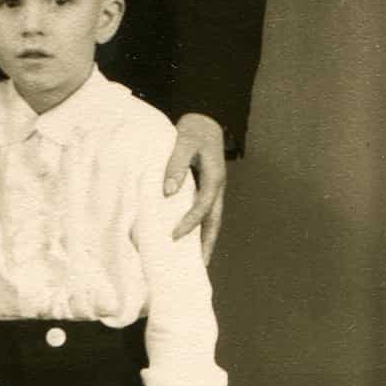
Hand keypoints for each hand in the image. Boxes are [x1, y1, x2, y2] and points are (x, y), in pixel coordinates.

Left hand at [164, 113, 225, 263]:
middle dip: (207, 244)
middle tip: (199, 266)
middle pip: (214, 221)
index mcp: (215, 178)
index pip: (203, 206)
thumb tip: (168, 191)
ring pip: (211, 220)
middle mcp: (218, 188)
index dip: (190, 222)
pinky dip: (198, 228)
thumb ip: (176, 164)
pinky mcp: (206, 189)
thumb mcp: (184, 142)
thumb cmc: (193, 130)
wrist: (204, 120)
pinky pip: (204, 213)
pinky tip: (187, 239)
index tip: (174, 235)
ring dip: (204, 240)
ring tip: (195, 262)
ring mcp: (214, 190)